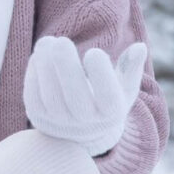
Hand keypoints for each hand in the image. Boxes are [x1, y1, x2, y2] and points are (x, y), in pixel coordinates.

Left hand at [22, 35, 146, 156]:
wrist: (79, 132)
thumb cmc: (104, 101)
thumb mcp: (123, 88)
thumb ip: (131, 68)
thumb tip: (140, 47)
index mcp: (110, 114)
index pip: (108, 98)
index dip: (101, 75)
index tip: (94, 52)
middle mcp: (84, 122)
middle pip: (75, 97)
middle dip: (67, 67)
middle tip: (62, 41)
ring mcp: (59, 122)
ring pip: (50, 94)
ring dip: (45, 65)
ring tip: (47, 41)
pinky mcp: (37, 116)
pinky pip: (32, 94)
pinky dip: (34, 72)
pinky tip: (40, 54)